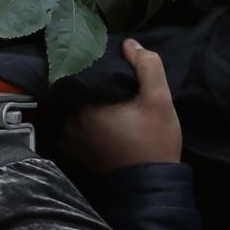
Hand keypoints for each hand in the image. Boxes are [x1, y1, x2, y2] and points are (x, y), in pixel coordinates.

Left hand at [56, 39, 182, 172]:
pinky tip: (104, 118)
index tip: (113, 67)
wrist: (151, 186)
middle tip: (114, 84)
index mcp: (84, 107)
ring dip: (88, 103)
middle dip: (93, 85)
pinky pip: (75, 126)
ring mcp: (70, 140)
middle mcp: (69, 123)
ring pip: (75, 108)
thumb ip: (147, 66)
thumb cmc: (154, 142)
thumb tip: (130, 44)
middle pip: (78, 91)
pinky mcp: (75, 153)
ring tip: (109, 100)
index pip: (83, 74)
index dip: (98, 67)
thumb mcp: (159, 100)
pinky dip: (86, 120)